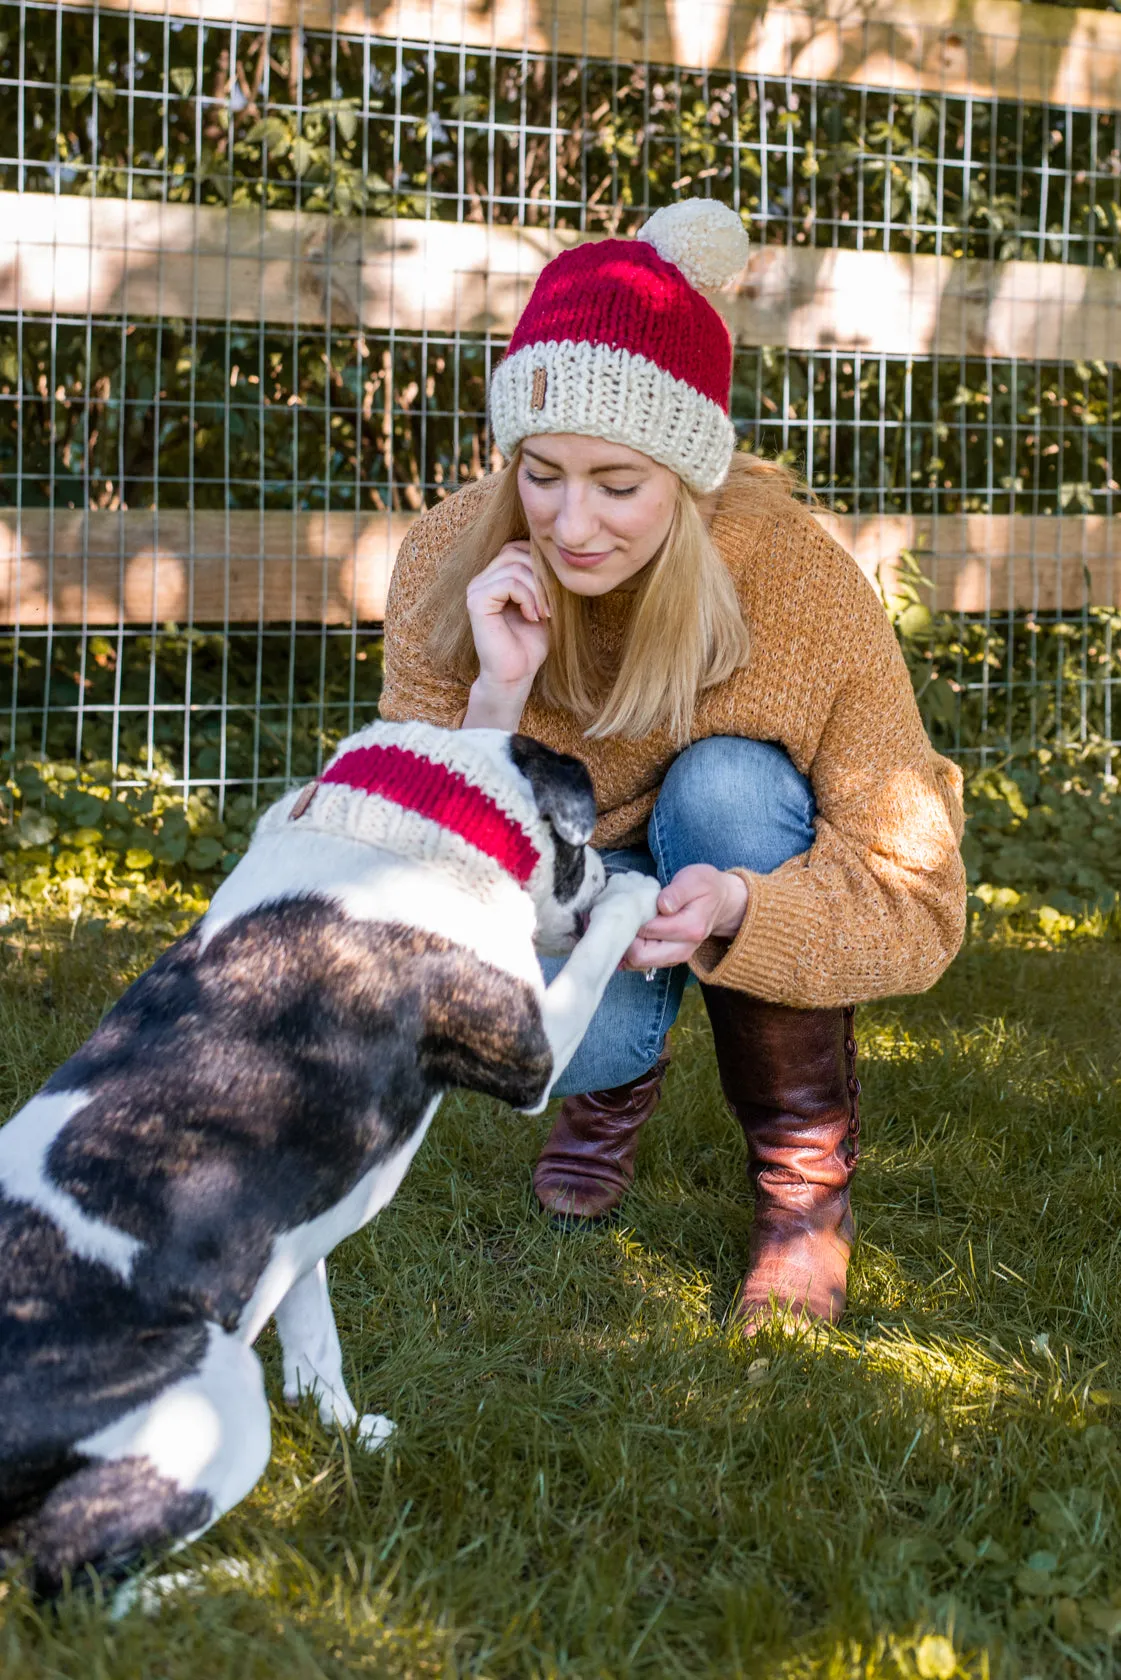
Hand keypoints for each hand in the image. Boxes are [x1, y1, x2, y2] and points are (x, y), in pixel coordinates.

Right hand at [466, 542, 551, 694]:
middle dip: (541, 575)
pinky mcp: (476, 602)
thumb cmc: (530, 642)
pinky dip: (528, 598)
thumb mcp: (543, 602)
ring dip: (538, 590)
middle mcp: (481, 579)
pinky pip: (508, 583)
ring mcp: (475, 589)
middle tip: (551, 604)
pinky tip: (533, 617)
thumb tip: (555, 552)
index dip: (540, 564)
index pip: (517, 548)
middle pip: (515, 552)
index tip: (554, 593)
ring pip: (514, 567)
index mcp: (494, 577)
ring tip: (544, 613)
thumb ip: (542, 576)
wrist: (516, 673)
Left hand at [621, 864, 748, 970]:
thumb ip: (677, 892)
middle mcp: (684, 948)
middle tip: (620, 919)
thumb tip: (662, 905)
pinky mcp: (670, 959)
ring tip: (623, 925)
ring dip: (626, 947)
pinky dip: (632, 952)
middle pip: (641, 956)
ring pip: (639, 963)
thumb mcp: (693, 880)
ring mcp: (677, 956)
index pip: (648, 930)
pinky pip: (643, 963)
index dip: (631, 919)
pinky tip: (629, 934)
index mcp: (690, 927)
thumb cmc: (705, 887)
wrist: (722, 902)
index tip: (623, 906)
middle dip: (624, 939)